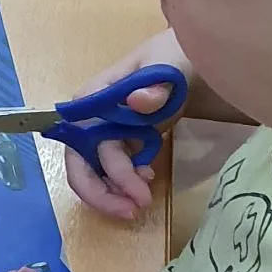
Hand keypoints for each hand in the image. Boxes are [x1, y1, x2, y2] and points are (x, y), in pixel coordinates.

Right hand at [67, 28, 188, 219]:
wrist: (193, 63)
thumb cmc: (174, 58)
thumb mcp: (168, 66)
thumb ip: (155, 87)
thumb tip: (135, 102)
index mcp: (93, 98)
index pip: (78, 141)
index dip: (95, 171)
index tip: (128, 186)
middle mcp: (92, 120)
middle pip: (81, 165)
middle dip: (101, 193)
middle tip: (132, 212)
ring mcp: (107, 133)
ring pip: (97, 173)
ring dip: (114, 194)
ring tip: (142, 203)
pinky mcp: (123, 143)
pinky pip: (115, 172)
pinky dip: (126, 184)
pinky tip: (147, 181)